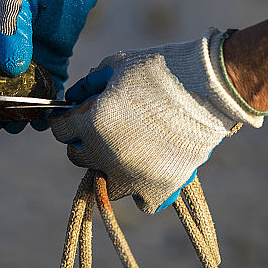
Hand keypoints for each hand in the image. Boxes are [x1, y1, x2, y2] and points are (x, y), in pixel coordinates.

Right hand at [0, 0, 119, 133]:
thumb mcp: (12, 4)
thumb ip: (9, 36)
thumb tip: (13, 71)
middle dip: (0, 112)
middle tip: (11, 126)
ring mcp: (24, 56)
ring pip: (20, 94)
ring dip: (25, 111)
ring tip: (33, 123)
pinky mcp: (50, 58)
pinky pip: (47, 87)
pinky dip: (48, 101)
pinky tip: (52, 113)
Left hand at [51, 29, 267, 212]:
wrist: (207, 88)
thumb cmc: (160, 70)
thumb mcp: (116, 66)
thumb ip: (89, 85)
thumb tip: (74, 99)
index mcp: (91, 124)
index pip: (61, 130)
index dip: (68, 119)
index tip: (77, 115)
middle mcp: (106, 156)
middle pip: (78, 157)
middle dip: (87, 142)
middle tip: (109, 128)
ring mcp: (132, 177)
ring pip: (105, 184)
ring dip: (111, 169)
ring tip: (132, 149)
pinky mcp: (160, 189)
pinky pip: (142, 202)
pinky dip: (144, 190)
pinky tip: (151, 170)